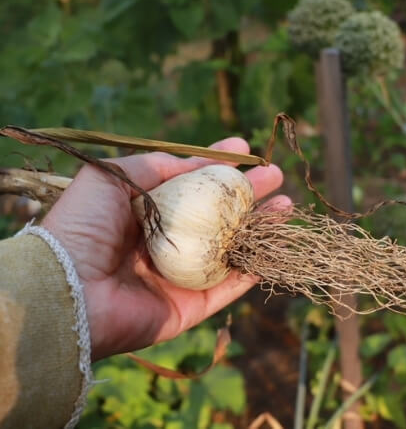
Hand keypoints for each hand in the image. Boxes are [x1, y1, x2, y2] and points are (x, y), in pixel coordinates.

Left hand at [42, 138, 289, 360]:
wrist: (68, 288)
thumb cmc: (84, 226)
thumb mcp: (113, 176)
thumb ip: (156, 166)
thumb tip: (192, 162)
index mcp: (146, 212)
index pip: (191, 185)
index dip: (218, 166)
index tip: (244, 149)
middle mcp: (166, 242)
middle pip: (219, 216)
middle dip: (248, 195)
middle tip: (276, 177)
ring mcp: (179, 276)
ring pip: (231, 249)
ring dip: (259, 229)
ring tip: (286, 207)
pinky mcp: (189, 307)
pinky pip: (227, 288)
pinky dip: (251, 271)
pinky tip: (273, 249)